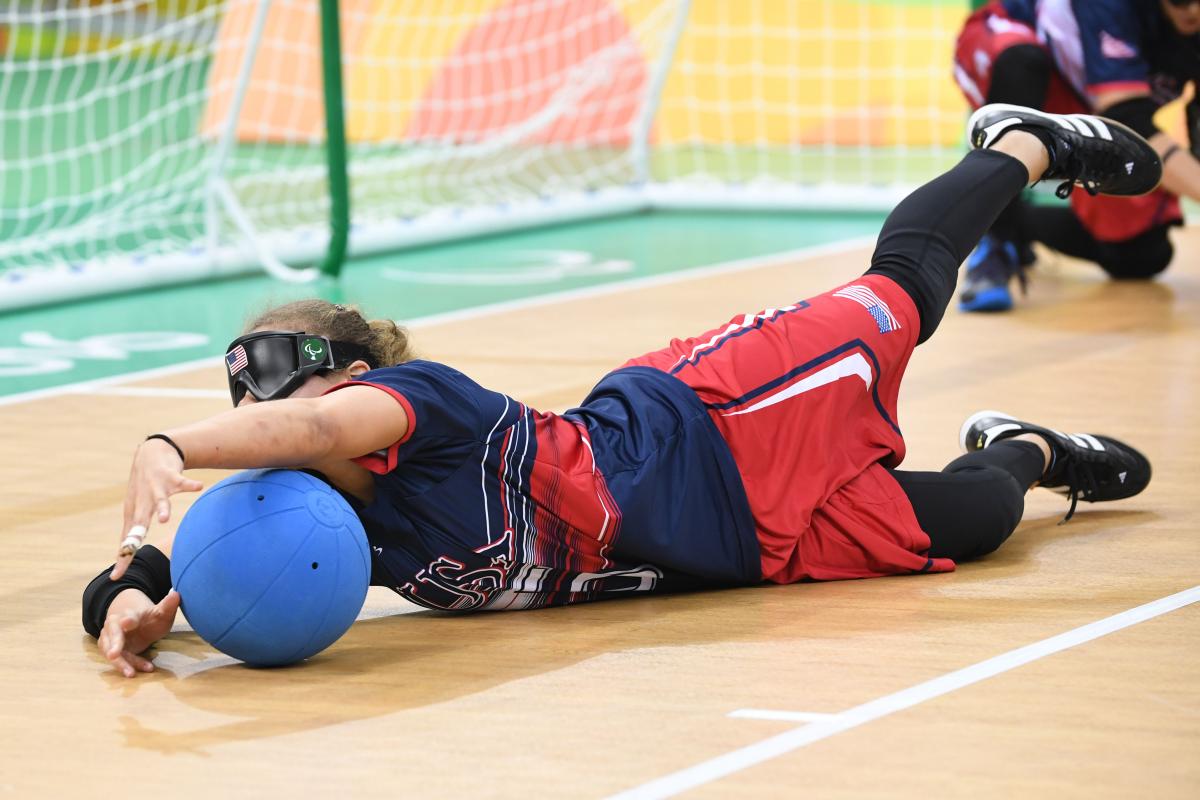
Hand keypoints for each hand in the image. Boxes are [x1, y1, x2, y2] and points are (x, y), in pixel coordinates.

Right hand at [97, 589, 180, 677]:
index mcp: (130, 615)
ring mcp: (111, 639)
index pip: (128, 617)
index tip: (127, 623)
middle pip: (113, 634)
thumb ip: (168, 605)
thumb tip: (176, 593)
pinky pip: (119, 660)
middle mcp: (116, 626)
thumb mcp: (162, 613)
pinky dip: (130, 666)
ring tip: (131, 673)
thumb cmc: (151, 619)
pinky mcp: (111, 651)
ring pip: (111, 651)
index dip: (128, 620)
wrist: (140, 626)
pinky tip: (146, 668)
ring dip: (120, 663)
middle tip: (113, 655)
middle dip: (114, 645)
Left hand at [114, 438, 201, 579]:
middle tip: (127, 554)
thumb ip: (133, 530)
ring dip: (162, 509)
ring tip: (164, 519)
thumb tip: (124, 554)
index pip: (127, 540)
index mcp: (134, 513)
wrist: (152, 451)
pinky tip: (200, 486)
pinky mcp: (170, 476)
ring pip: (159, 501)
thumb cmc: (144, 485)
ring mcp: (155, 488)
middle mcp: (142, 502)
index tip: (116, 577)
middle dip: (133, 539)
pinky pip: (182, 482)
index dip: (122, 558)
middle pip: (137, 524)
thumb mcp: (136, 508)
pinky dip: (190, 485)